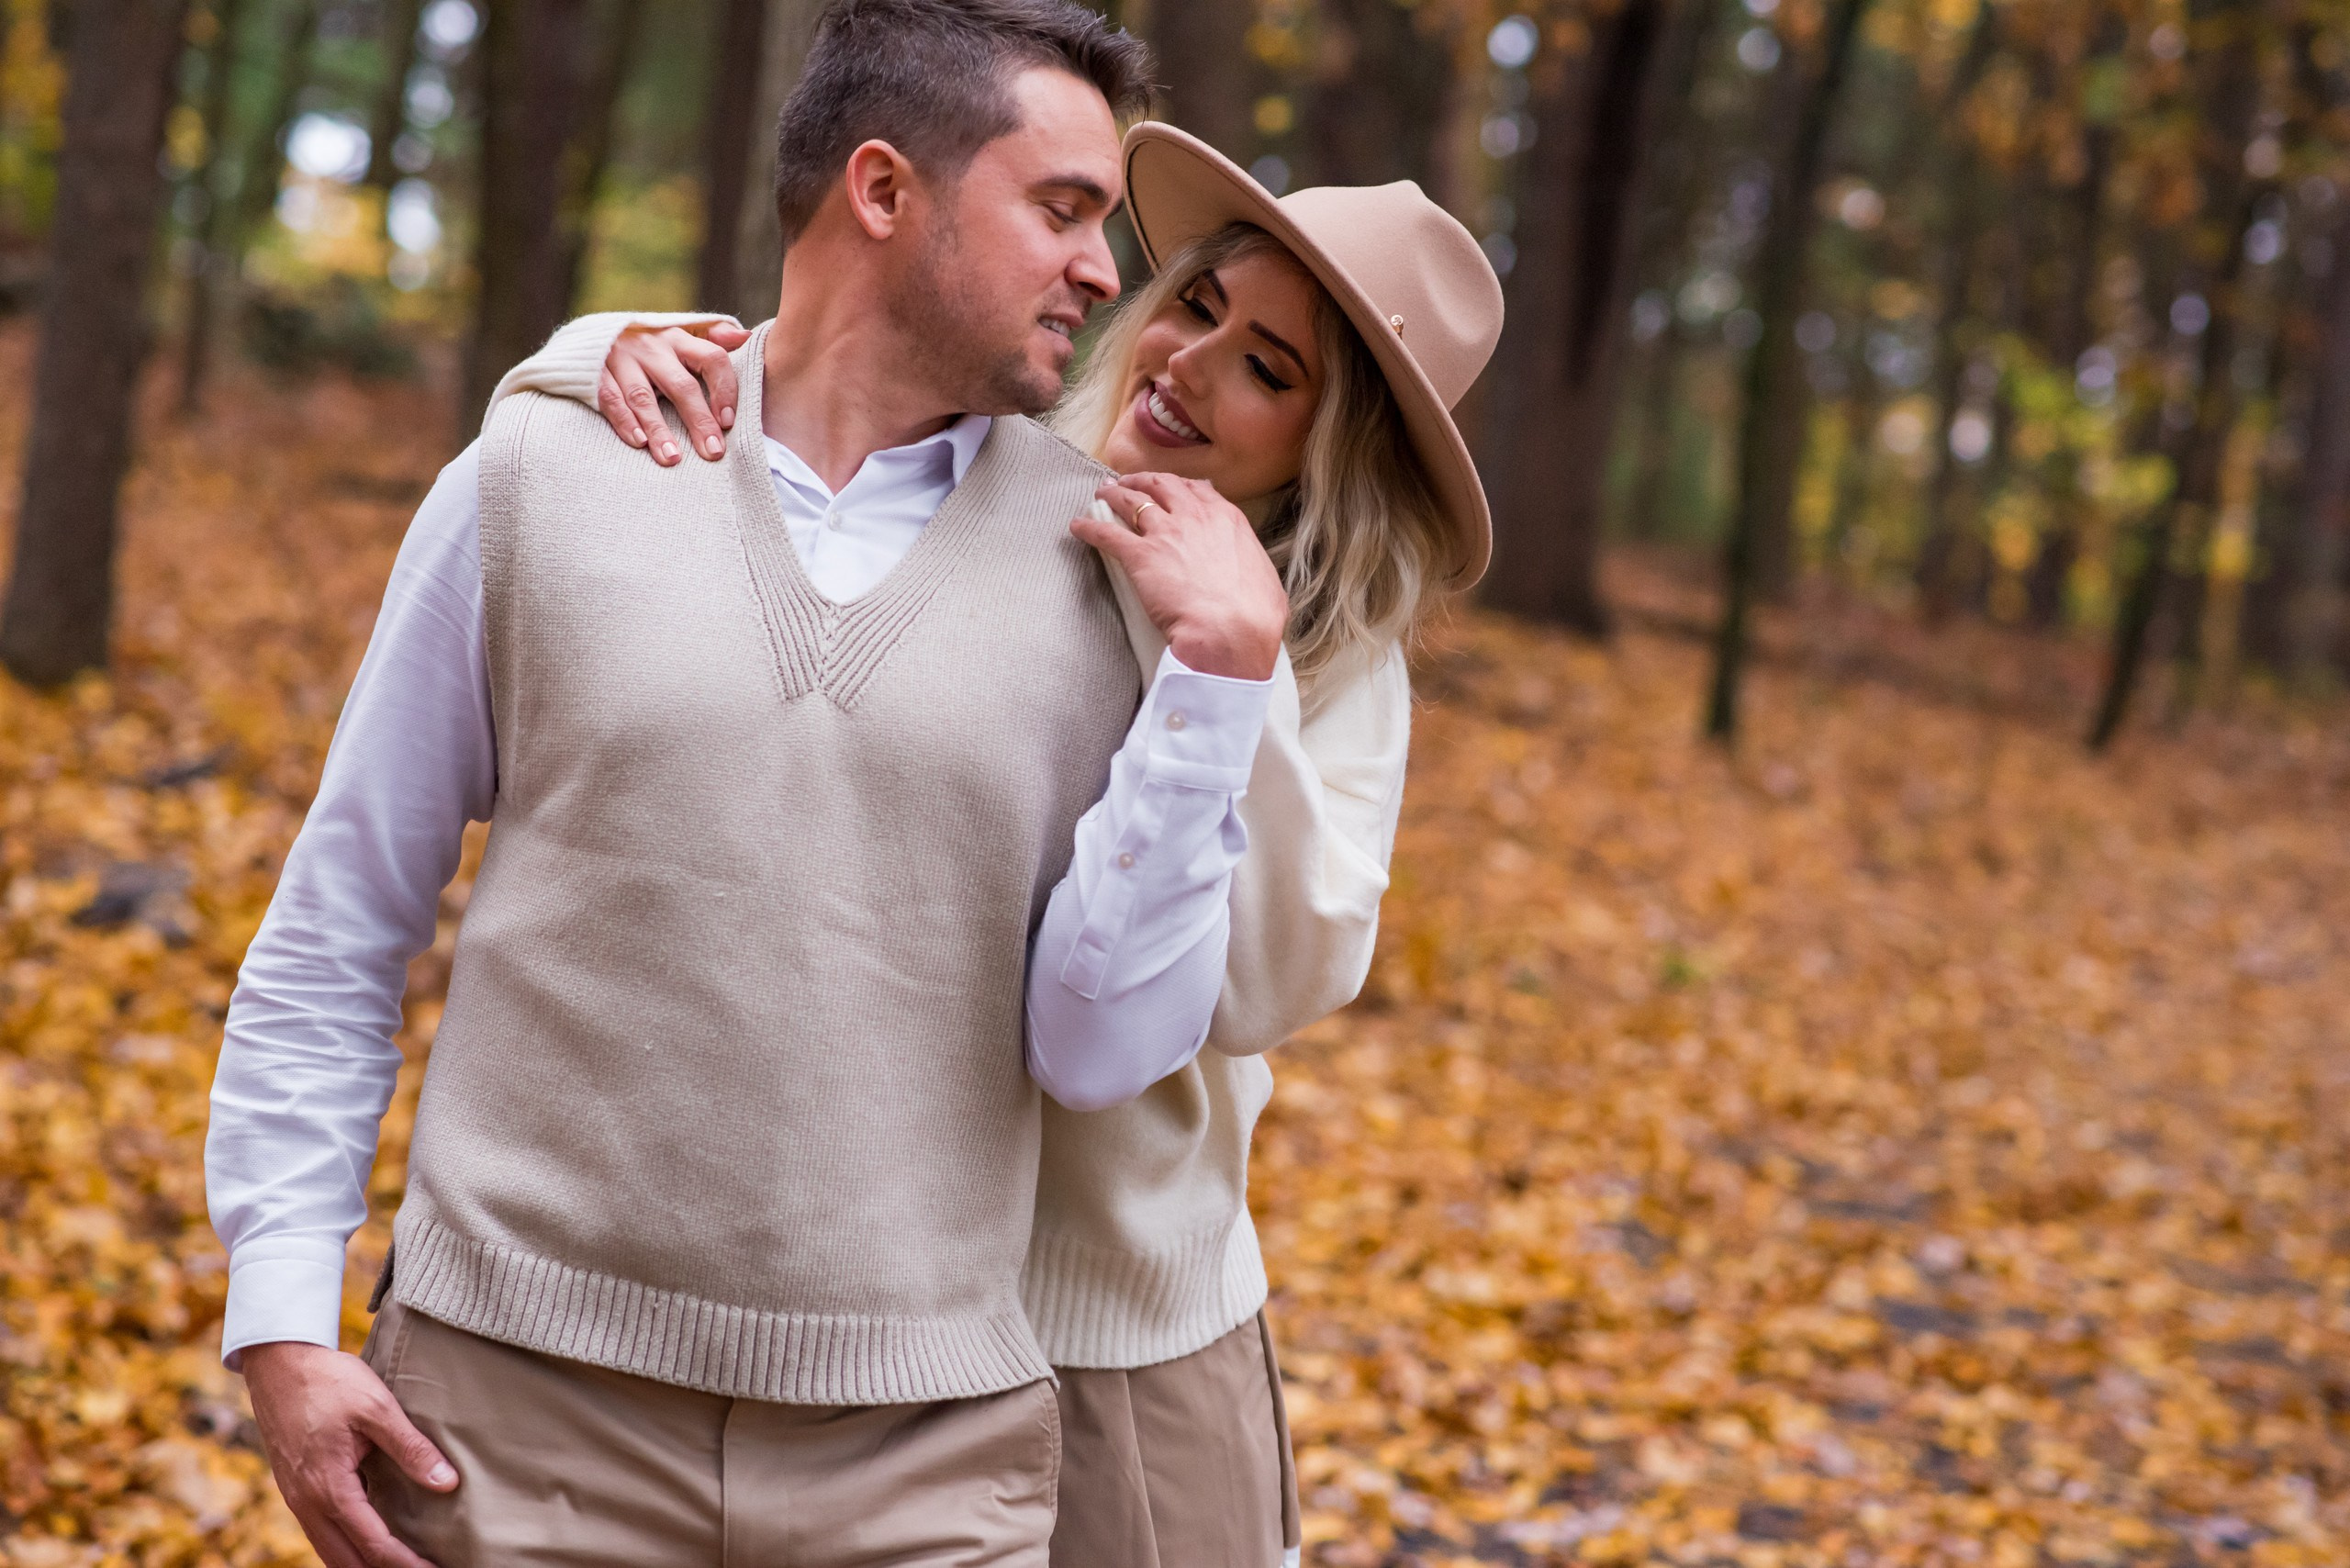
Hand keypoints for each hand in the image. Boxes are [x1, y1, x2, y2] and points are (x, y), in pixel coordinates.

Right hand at [243, 1340, 456, 1567]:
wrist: (279, 1362)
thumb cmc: (330, 1381)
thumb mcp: (377, 1408)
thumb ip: (411, 1449)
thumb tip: (448, 1483)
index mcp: (330, 1487)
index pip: (374, 1543)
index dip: (405, 1562)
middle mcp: (307, 1503)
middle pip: (347, 1560)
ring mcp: (296, 1498)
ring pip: (328, 1550)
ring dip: (361, 1562)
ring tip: (398, 1563)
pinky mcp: (293, 1488)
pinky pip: (318, 1532)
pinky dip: (343, 1546)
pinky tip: (366, 1541)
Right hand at [598, 320, 751, 466]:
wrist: (592, 335)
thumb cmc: (651, 344)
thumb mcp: (681, 334)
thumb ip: (714, 337)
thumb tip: (747, 337)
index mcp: (678, 339)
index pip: (711, 358)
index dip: (724, 389)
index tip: (729, 422)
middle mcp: (651, 346)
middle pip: (680, 385)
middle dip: (698, 420)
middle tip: (713, 452)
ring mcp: (621, 358)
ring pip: (643, 396)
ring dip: (659, 429)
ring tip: (673, 457)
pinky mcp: (595, 372)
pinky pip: (610, 398)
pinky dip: (624, 421)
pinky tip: (639, 442)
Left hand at [1072, 474, 1288, 681]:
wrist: (1230, 631)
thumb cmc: (1254, 615)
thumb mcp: (1263, 578)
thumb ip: (1249, 562)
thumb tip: (1249, 567)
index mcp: (1226, 520)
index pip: (1197, 490)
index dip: (1177, 486)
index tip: (1168, 487)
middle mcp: (1194, 517)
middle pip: (1161, 485)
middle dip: (1142, 481)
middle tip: (1128, 483)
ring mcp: (1165, 533)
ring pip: (1131, 501)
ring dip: (1114, 494)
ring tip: (1101, 493)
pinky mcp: (1139, 556)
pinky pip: (1107, 534)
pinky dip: (1089, 528)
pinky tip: (1077, 526)